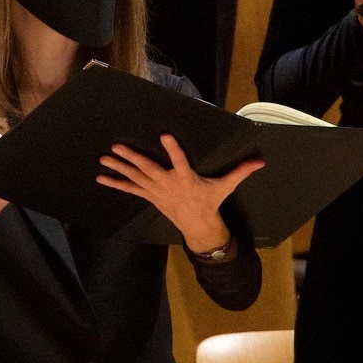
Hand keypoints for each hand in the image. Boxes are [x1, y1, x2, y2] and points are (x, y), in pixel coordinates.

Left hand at [95, 132, 264, 254]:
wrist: (198, 225)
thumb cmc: (210, 201)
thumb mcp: (225, 186)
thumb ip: (240, 171)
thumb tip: (260, 161)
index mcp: (187, 179)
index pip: (180, 162)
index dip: (172, 149)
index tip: (164, 136)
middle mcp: (168, 184)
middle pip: (148, 169)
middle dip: (132, 158)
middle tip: (117, 147)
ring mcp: (156, 191)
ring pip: (135, 177)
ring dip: (119, 168)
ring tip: (104, 158)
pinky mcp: (150, 195)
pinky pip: (130, 188)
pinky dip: (116, 183)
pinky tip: (101, 178)